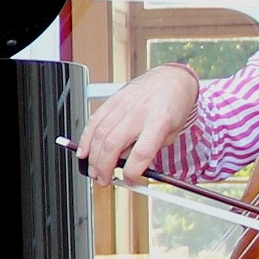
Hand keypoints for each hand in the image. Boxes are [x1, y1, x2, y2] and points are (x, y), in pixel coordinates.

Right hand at [77, 62, 198, 186]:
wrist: (172, 78)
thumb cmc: (175, 105)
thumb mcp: (172, 132)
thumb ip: (151, 148)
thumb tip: (129, 164)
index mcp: (159, 121)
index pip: (141, 153)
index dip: (132, 172)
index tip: (129, 180)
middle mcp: (139, 113)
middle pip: (114, 145)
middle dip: (105, 168)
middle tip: (105, 180)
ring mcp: (124, 105)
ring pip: (100, 134)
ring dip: (94, 157)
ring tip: (94, 171)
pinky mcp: (113, 100)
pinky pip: (94, 120)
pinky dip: (86, 138)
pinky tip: (83, 151)